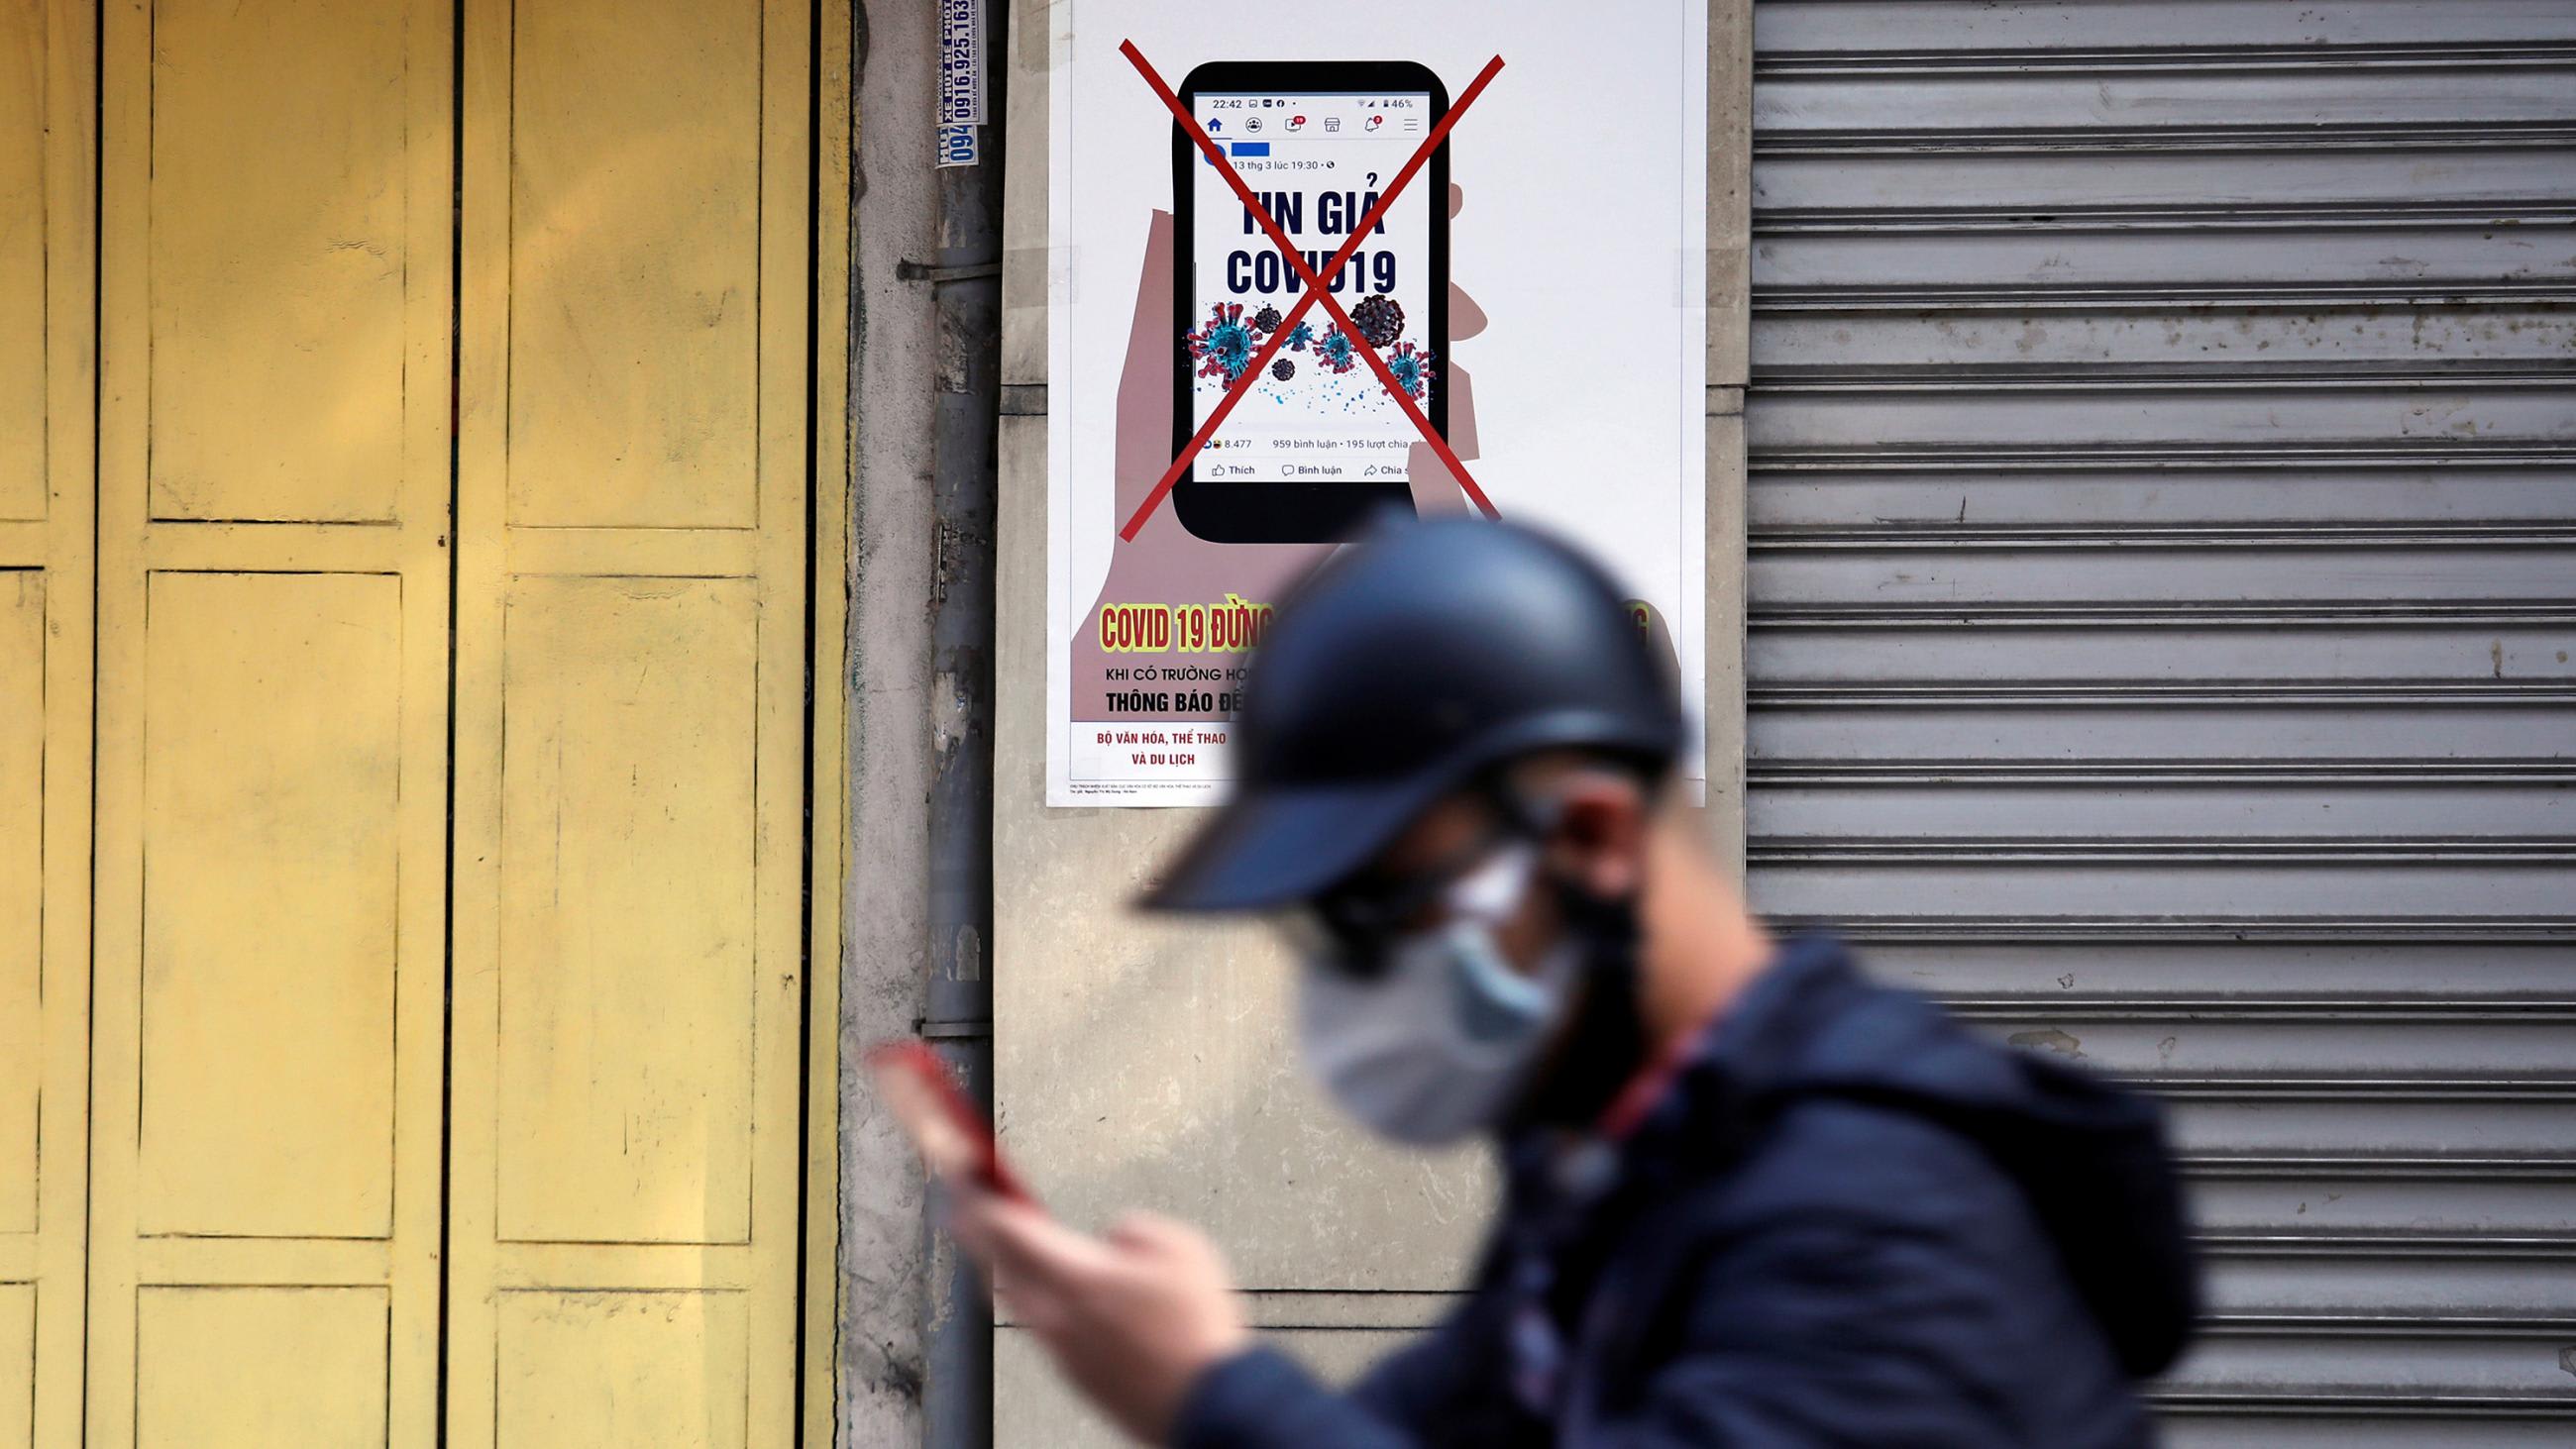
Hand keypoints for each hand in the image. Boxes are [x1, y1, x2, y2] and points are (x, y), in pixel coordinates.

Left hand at [950, 1187, 1251, 1443]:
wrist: (1210, 1402)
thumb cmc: (1198, 1330)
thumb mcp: (1182, 1249)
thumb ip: (1134, 1230)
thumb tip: (1112, 1237)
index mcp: (1078, 1278)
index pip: (1009, 1229)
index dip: (979, 1197)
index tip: (962, 1176)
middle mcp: (1058, 1318)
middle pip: (998, 1266)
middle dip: (975, 1230)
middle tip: (962, 1204)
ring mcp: (1063, 1352)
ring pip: (1013, 1301)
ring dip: (997, 1266)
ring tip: (996, 1245)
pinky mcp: (1076, 1376)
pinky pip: (1037, 1327)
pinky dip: (1027, 1299)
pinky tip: (1043, 1292)